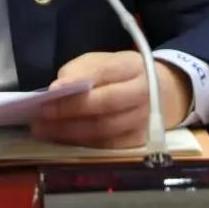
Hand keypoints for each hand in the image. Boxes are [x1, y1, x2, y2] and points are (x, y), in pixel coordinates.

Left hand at [30, 51, 191, 148]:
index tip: (53, 89)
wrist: (167, 94)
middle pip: (104, 105)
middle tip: (41, 113)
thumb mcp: (108, 62)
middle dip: (69, 110)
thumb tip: (58, 87)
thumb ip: (83, 69)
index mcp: (132, 67)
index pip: (104, 72)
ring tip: (43, 129)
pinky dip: (81, 144)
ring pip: (104, 129)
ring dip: (69, 131)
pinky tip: (61, 140)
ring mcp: (143, 122)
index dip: (78, 80)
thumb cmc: (125, 75)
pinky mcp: (139, 143)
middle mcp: (142, 94)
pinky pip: (106, 146)